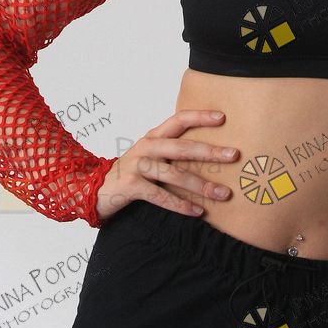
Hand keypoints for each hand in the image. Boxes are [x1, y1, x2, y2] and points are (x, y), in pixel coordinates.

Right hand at [95, 108, 238, 223]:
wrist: (93, 188)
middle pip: (182, 147)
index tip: (223, 117)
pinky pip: (161, 196)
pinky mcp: (131, 186)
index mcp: (153, 136)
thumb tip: (208, 152)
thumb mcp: (149, 155)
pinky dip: (181, 205)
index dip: (200, 116)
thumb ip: (171, 151)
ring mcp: (138, 166)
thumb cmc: (131, 172)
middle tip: (234, 155)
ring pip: (175, 175)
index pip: (179, 120)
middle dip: (210, 151)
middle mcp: (147, 147)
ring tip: (223, 194)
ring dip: (201, 186)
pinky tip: (197, 211)